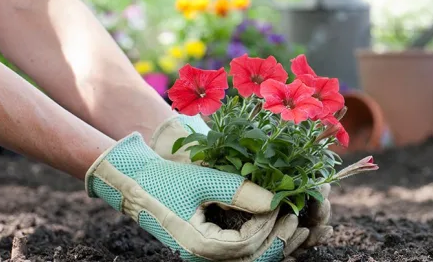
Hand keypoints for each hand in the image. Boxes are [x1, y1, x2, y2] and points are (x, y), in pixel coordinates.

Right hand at [86, 132, 307, 260]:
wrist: (133, 182)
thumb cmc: (165, 179)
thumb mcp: (204, 180)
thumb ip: (240, 191)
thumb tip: (275, 200)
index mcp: (199, 245)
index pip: (248, 244)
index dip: (270, 225)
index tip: (283, 205)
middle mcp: (201, 256)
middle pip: (252, 259)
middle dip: (279, 242)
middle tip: (298, 221)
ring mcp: (203, 254)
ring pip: (247, 259)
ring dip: (273, 245)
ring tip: (295, 228)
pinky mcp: (206, 245)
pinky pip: (238, 251)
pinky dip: (259, 242)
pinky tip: (273, 227)